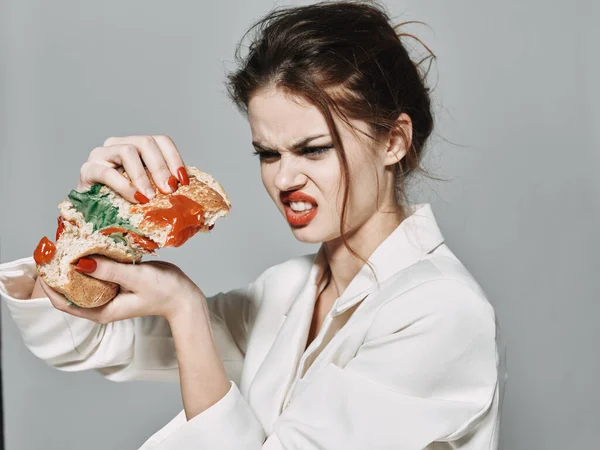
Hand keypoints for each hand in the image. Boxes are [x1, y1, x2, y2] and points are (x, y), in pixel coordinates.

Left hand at [38, 255, 204, 323]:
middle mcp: (100, 303)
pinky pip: (97, 269)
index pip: (63, 302)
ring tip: (68, 241)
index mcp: (101, 310)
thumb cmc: (163, 291)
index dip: (49, 284)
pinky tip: (90, 243)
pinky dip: (92, 258)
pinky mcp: (116, 280)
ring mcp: (108, 292)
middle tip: (54, 247)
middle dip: (59, 270)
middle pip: (69, 288)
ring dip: (75, 262)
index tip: (44, 262)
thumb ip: (109, 271)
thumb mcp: (135, 279)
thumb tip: (80, 262)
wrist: (184, 296)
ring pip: (83, 277)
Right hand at [77, 135, 189, 202]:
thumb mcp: (152, 197)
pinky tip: (135, 199)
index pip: (161, 141)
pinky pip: (108, 172)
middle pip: (146, 142)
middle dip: (161, 167)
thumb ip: (168, 193)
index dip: (175, 159)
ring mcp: (101, 155)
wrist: (96, 223)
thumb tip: (199, 207)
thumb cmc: (128, 208)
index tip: (183, 181)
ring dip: (143, 175)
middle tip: (169, 190)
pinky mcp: (87, 170)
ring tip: (150, 197)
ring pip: (127, 151)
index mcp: (138, 148)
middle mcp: (119, 145)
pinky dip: (125, 186)